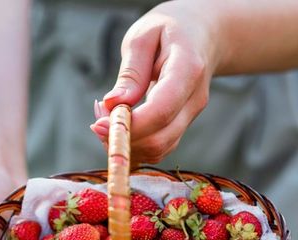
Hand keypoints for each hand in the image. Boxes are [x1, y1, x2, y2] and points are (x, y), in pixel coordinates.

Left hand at [90, 0, 220, 163]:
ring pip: (159, 149)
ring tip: (106, 118)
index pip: (161, 110)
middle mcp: (195, 99)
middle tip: (97, 121)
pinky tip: (119, 125)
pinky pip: (159, 148)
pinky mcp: (183, 126)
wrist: (201, 35)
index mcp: (187, 69)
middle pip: (160, 138)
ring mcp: (192, 116)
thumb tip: (113, 105)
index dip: (130, 125)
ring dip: (126, 144)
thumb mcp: (143, 37)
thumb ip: (131, 72)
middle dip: (123, 139)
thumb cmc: (168, 31)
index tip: (98, 125)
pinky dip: (135, 144)